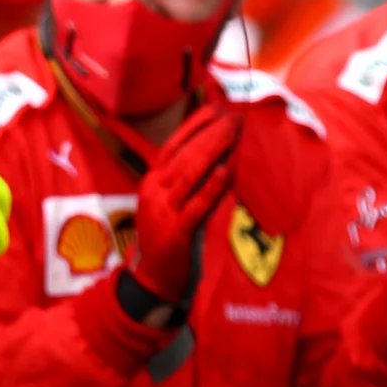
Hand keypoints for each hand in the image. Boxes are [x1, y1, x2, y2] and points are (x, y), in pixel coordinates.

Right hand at [125, 101, 243, 308]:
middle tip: (235, 119)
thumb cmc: (166, 235)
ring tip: (234, 134)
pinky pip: (197, 206)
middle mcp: (154, 192)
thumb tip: (216, 151)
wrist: (151, 278)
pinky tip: (226, 170)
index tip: (218, 109)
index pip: (173, 144)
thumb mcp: (168, 202)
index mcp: (152, 181)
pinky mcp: (176, 233)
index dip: (195, 124)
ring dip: (214, 151)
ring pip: (190, 175)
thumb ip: (186, 178)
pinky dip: (212, 187)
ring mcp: (163, 212)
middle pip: (184, 155)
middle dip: (211, 134)